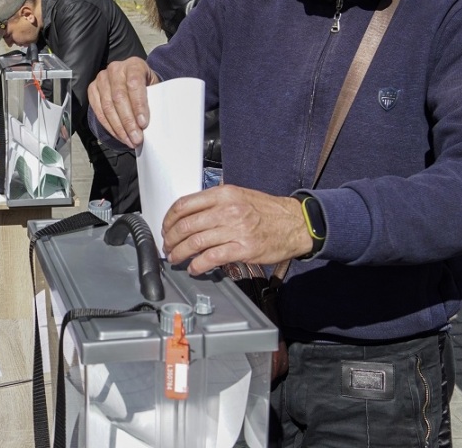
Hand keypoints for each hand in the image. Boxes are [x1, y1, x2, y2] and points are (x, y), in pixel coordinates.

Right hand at [87, 57, 158, 147]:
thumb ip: (153, 99)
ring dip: (118, 128)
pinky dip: (109, 126)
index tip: (143, 124)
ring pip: (107, 106)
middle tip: (136, 138)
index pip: (134, 84)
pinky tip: (119, 135)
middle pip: (119, 97)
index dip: (138, 105)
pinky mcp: (92, 89)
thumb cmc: (145, 86)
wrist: (130, 79)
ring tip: (129, 141)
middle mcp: (115, 69)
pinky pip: (98, 111)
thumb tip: (155, 124)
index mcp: (134, 65)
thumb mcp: (154, 87)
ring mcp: (101, 79)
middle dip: (128, 121)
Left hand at [161, 185, 312, 274]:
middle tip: (168, 247)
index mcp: (223, 194)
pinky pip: (211, 258)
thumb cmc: (267, 211)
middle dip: (171, 239)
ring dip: (180, 253)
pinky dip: (198, 265)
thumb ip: (214, 203)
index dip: (169, 219)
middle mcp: (227, 210)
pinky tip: (194, 268)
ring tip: (176, 258)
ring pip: (195, 242)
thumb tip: (189, 215)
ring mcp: (235, 229)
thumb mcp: (239, 196)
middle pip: (186, 225)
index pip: (184, 205)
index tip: (166, 228)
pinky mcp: (243, 249)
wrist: (295, 223)